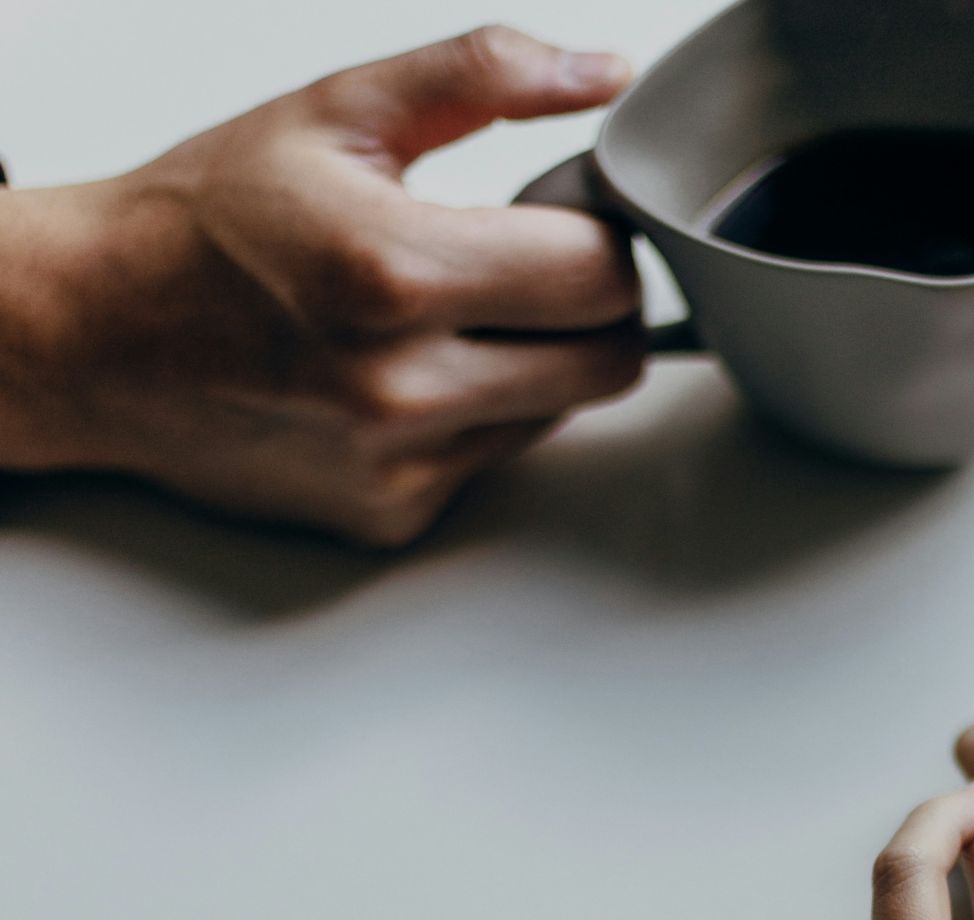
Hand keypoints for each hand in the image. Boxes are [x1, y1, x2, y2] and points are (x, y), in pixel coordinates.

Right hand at [0, 26, 641, 544]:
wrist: (85, 332)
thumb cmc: (198, 222)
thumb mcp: (335, 114)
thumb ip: (480, 77)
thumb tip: (600, 73)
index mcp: (396, 273)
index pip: (602, 275)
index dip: (601, 238)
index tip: (565, 219)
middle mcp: (400, 387)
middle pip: (608, 361)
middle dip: (590, 306)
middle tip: (528, 267)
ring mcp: (396, 463)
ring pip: (559, 412)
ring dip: (534, 363)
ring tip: (445, 317)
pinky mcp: (387, 514)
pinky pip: (494, 459)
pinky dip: (476, 416)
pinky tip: (405, 376)